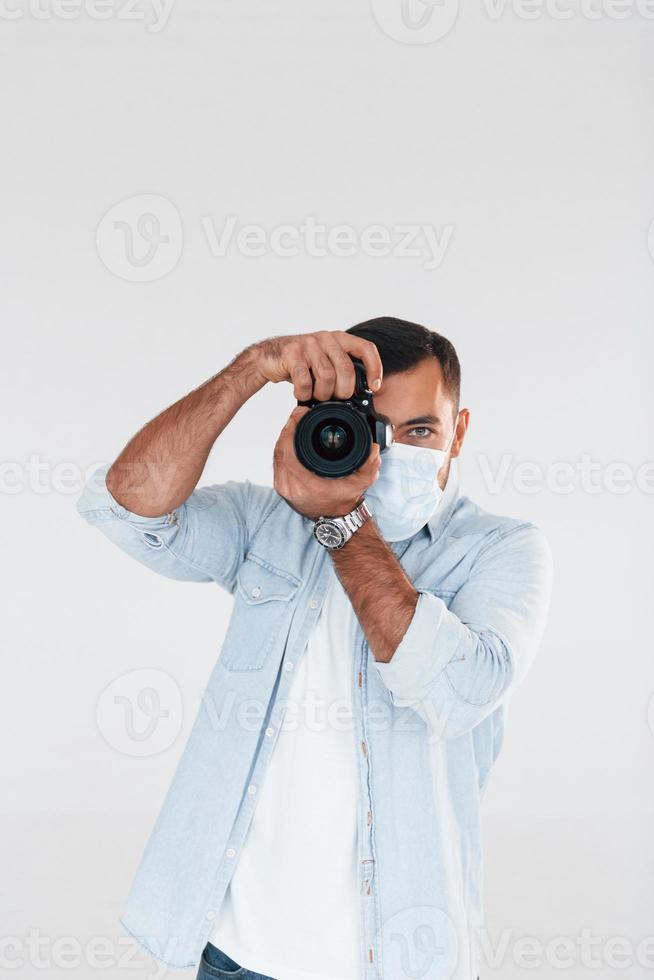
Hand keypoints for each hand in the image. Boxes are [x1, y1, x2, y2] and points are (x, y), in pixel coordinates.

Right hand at [251, 330, 382, 401]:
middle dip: (343, 391)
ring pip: (327, 376)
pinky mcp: (292, 353)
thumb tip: (362, 394)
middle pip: (347, 369)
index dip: (374, 369)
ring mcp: (308, 343)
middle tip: (335, 399)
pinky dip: (304, 393)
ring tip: (316, 397)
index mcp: (339, 338)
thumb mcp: (325, 363)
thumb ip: (342, 371)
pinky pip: (305, 380)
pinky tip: (302, 394)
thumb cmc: (301, 364)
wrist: (268, 358)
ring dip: (322, 394)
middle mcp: (326, 337)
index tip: (374, 388)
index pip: (366, 349)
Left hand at [273, 406, 381, 519]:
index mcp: (305, 485)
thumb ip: (370, 464)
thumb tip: (374, 447)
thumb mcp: (362, 482)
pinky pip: (277, 461)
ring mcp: (282, 487)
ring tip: (296, 421)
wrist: (335, 519)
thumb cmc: (345, 500)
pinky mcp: (280, 486)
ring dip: (285, 436)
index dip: (291, 428)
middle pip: (279, 449)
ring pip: (277, 454)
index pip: (288, 451)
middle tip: (299, 413)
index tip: (301, 413)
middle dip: (288, 427)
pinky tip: (291, 436)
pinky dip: (283, 447)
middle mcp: (289, 487)